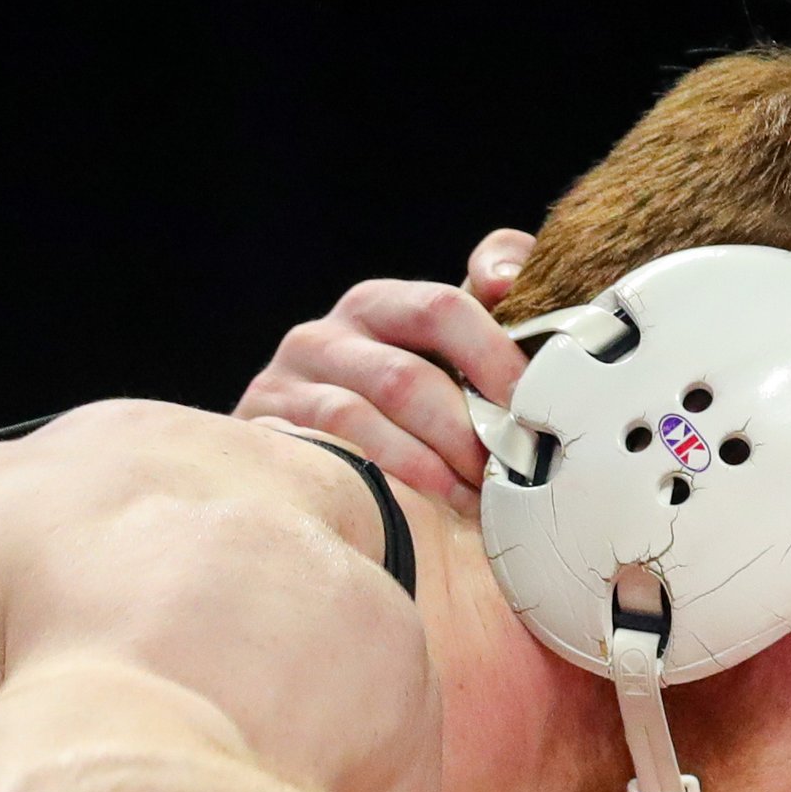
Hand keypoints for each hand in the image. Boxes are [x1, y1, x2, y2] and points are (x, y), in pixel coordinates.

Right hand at [236, 227, 536, 510]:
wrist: (309, 467)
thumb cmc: (404, 410)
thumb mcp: (448, 353)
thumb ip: (492, 305)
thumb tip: (504, 277)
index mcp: (379, 307)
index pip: (441, 308)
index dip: (493, 356)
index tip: (532, 405)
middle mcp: (322, 337)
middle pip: (404, 378)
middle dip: (462, 432)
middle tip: (504, 470)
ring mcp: (283, 385)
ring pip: (359, 422)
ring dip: (425, 469)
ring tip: (470, 501)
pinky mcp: (258, 435)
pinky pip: (318, 458)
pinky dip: (375, 487)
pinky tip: (414, 514)